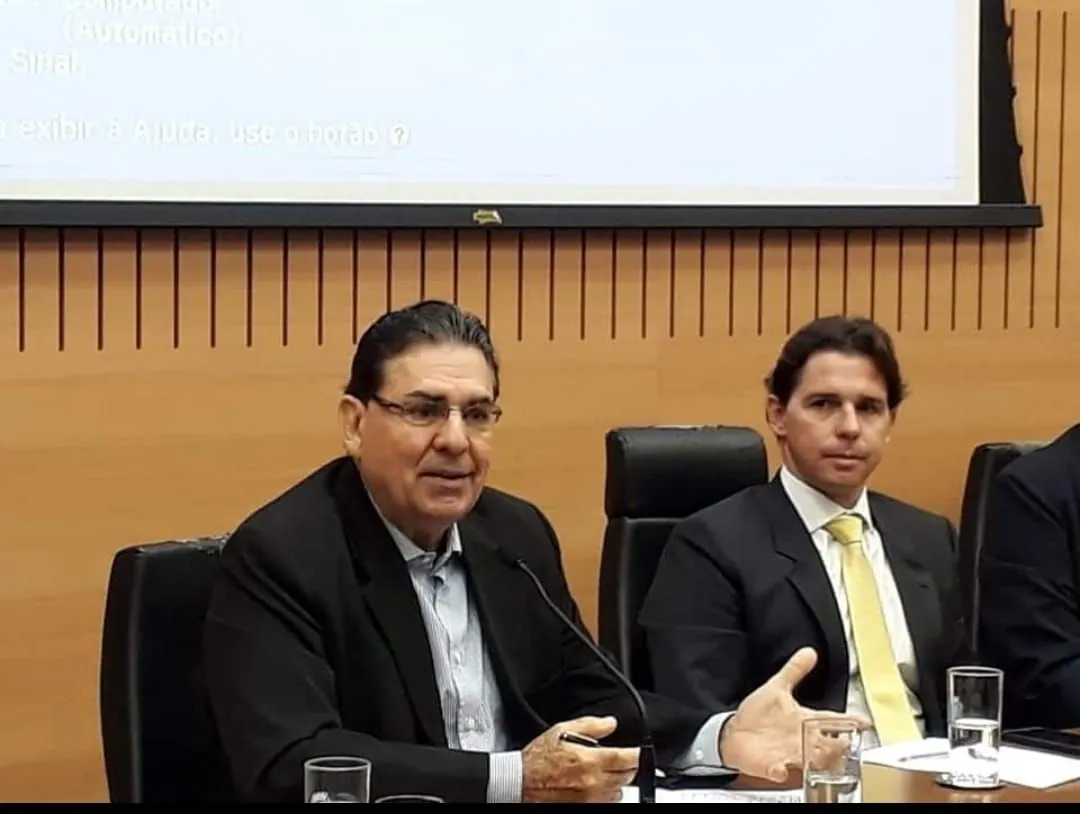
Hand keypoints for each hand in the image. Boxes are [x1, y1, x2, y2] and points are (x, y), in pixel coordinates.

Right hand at [521, 715, 639, 802]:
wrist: (520, 783)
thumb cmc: (537, 759)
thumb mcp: (561, 731)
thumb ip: (591, 725)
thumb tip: (610, 723)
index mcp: (591, 761)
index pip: (629, 759)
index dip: (638, 754)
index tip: (639, 752)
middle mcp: (595, 783)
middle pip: (627, 776)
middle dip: (625, 766)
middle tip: (615, 759)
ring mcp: (591, 800)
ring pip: (619, 792)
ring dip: (615, 782)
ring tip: (599, 772)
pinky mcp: (585, 809)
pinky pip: (607, 803)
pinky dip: (605, 795)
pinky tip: (593, 786)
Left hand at [718, 647, 870, 782]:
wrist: (734, 733)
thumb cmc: (758, 714)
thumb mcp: (777, 687)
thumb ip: (794, 670)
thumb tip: (809, 652)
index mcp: (805, 720)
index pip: (832, 720)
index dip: (849, 721)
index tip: (864, 721)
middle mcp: (802, 740)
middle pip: (828, 745)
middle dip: (838, 746)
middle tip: (846, 744)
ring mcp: (788, 754)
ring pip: (812, 761)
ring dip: (818, 761)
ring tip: (822, 758)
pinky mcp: (772, 765)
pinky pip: (779, 771)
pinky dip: (780, 771)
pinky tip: (781, 769)